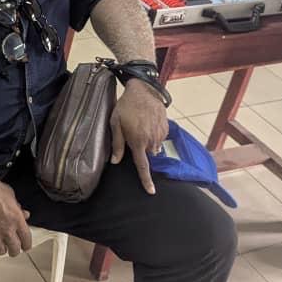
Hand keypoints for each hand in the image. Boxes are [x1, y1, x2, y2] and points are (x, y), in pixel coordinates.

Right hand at [0, 166, 31, 256]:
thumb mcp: (10, 195)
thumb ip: (18, 208)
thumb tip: (24, 214)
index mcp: (17, 219)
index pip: (27, 240)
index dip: (26, 245)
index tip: (25, 246)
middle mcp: (7, 230)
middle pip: (14, 250)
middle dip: (14, 249)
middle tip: (12, 246)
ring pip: (1, 252)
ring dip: (2, 248)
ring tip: (0, 243)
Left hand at [110, 80, 168, 194]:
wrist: (144, 90)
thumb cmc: (126, 106)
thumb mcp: (115, 123)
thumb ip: (117, 144)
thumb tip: (115, 161)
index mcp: (138, 142)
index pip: (142, 166)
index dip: (146, 180)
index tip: (151, 191)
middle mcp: (151, 141)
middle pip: (148, 155)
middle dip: (141, 149)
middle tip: (133, 134)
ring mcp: (161, 134)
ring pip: (154, 147)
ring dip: (147, 141)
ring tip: (140, 125)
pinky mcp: (166, 128)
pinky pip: (160, 138)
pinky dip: (154, 134)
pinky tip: (147, 122)